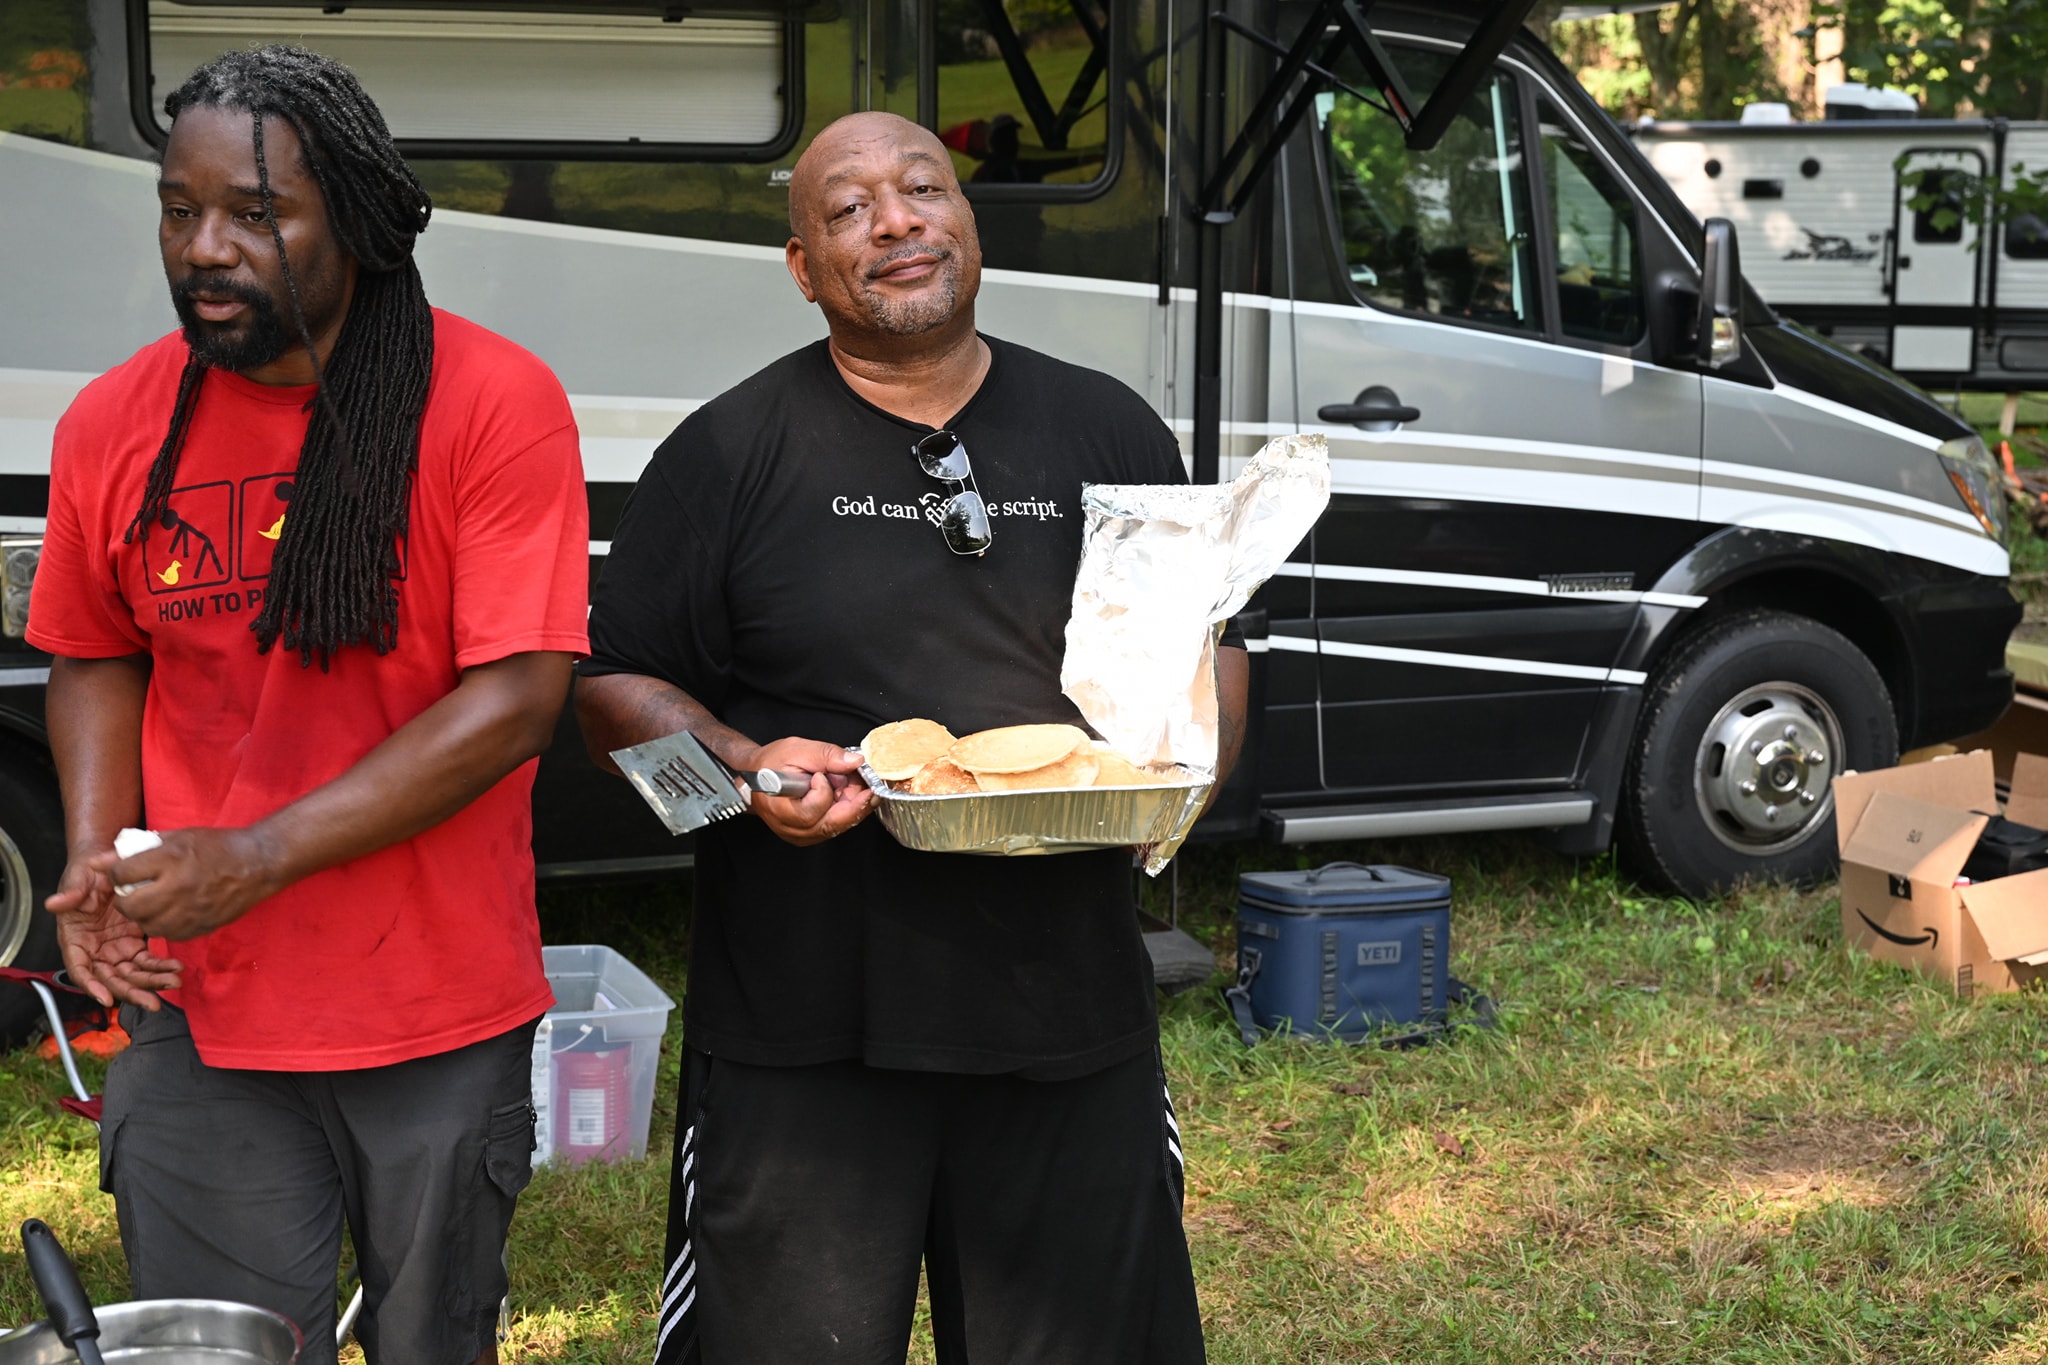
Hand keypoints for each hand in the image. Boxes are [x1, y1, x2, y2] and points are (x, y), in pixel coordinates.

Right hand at [45, 853, 183, 1009]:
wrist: (111, 861)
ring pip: (131, 974)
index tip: (106, 998)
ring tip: (173, 982)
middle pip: (110, 978)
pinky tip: (175, 967)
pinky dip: (159, 966)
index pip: (80, 969)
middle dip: (131, 992)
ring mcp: (115, 948)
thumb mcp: (79, 877)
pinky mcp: (134, 942)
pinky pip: (147, 960)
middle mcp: (95, 949)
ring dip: (151, 982)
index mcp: (75, 939)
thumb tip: (53, 904)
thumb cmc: (89, 870)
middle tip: (152, 1002)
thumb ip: (69, 892)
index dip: (91, 985)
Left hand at [90, 826, 285, 943]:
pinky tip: (170, 913)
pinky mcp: (202, 926)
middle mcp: (178, 887)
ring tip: (151, 905)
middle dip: (124, 901)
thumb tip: (100, 861)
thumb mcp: (178, 837)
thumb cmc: (217, 846)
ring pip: (147, 925)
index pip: (122, 874)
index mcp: (171, 859)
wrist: (258, 863)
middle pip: (130, 906)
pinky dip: (164, 926)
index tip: (124, 873)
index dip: (116, 874)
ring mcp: (190, 910)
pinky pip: (169, 935)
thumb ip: (139, 849)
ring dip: (143, 916)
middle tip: (131, 894)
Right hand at [737, 738, 874, 846]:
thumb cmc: (771, 764)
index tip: (822, 774)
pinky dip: (845, 810)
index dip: (824, 791)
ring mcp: (801, 835)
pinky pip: (836, 826)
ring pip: (839, 825)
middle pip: (833, 823)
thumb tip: (854, 762)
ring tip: (849, 784)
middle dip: (854, 800)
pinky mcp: (810, 835)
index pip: (813, 811)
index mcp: (780, 809)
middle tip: (865, 781)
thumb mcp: (798, 749)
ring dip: (852, 805)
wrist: (758, 774)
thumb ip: (827, 755)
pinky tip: (843, 794)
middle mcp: (791, 828)